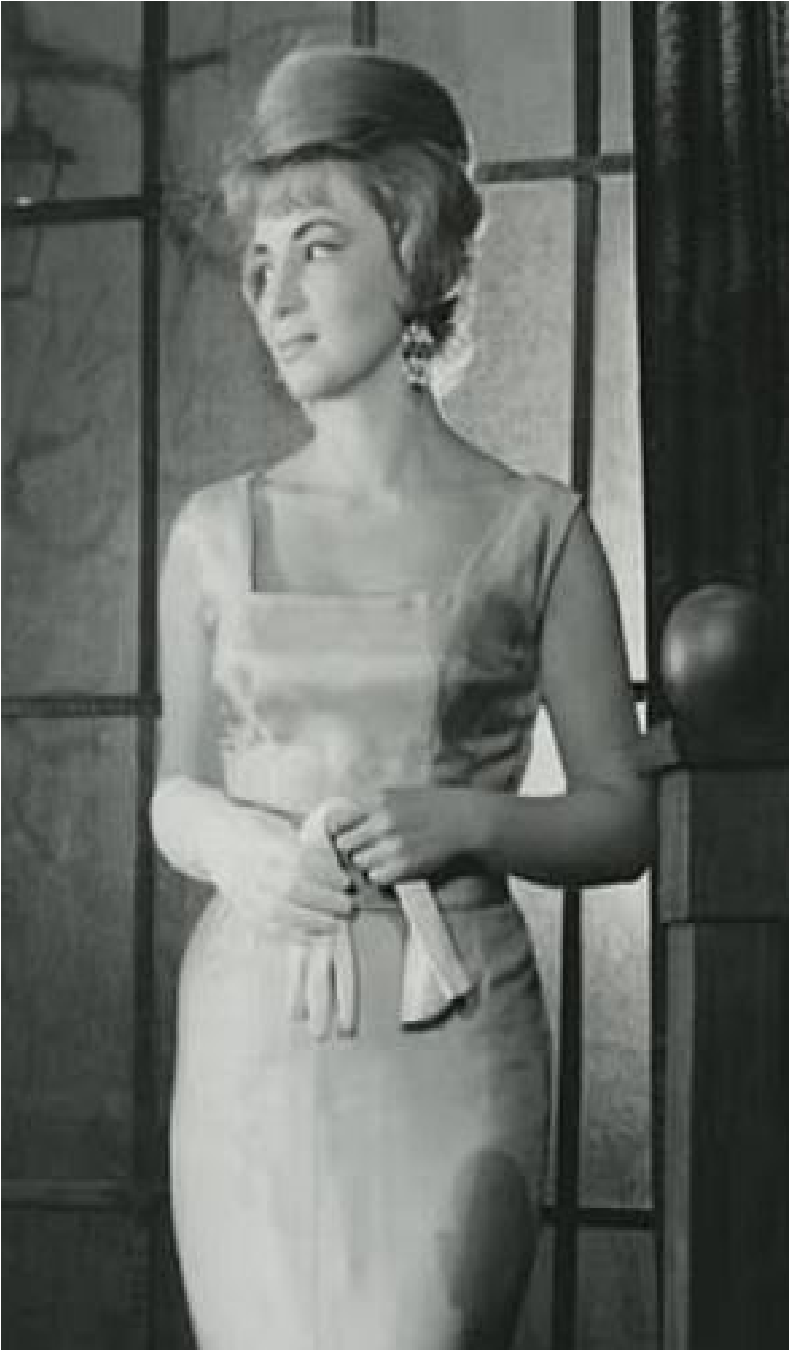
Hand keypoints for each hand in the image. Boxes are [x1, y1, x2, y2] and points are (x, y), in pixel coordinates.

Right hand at [211, 806, 356, 937]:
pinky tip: (316, 935)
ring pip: (280, 913)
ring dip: (314, 922)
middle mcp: (253, 870)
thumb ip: (305, 848)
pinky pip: (269, 929)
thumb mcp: (279, 830)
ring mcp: (245, 893)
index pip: (300, 862)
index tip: (346, 881)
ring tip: (337, 924)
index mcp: (265, 845)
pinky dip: (295, 935)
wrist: (215, 842)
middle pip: (292, 889)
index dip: (327, 874)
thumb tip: (339, 868)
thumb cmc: (256, 833)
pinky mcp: (243, 911)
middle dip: (326, 900)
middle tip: (348, 905)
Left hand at [332, 788, 483, 888]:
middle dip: (354, 848)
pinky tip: (398, 868)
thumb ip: (374, 806)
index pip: (337, 819)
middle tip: (369, 850)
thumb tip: (342, 821)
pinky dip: (384, 876)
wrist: (470, 822)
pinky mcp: (404, 866)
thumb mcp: (402, 795)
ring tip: (388, 858)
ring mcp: (392, 844)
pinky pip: (377, 877)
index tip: (343, 837)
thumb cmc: (438, 807)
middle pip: (346, 845)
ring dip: (369, 863)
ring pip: (360, 863)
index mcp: (379, 800)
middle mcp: (382, 821)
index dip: (339, 831)